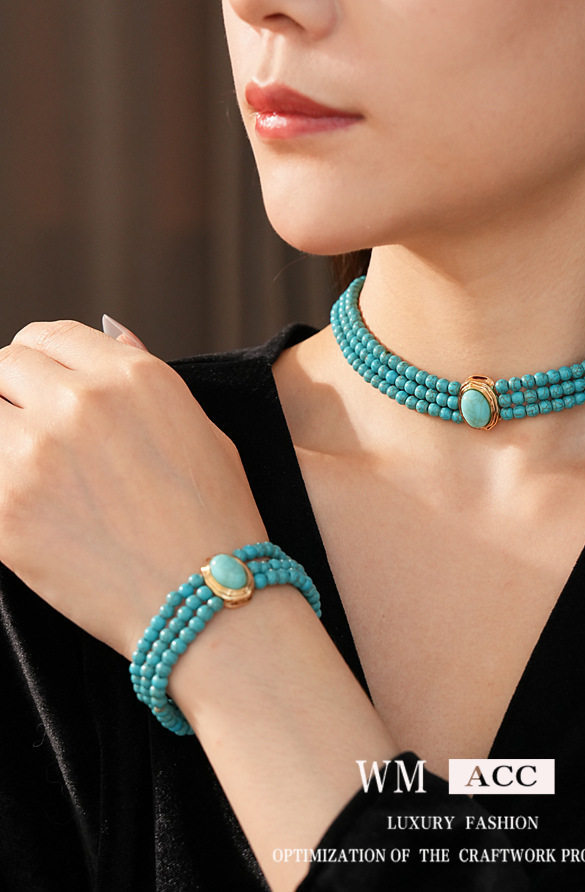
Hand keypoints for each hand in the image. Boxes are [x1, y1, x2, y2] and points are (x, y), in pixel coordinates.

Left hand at [0, 320, 267, 658]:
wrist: (210, 599)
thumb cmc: (216, 516)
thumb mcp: (200, 430)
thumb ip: (143, 378)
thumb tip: (110, 331)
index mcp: (135, 377)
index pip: (49, 335)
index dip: (41, 359)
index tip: (40, 384)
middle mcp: (81, 402)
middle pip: (2, 367)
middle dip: (13, 393)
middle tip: (31, 430)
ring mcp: (35, 453)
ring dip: (1, 436)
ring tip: (29, 467)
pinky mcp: (3, 508)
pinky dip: (0, 485)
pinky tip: (25, 504)